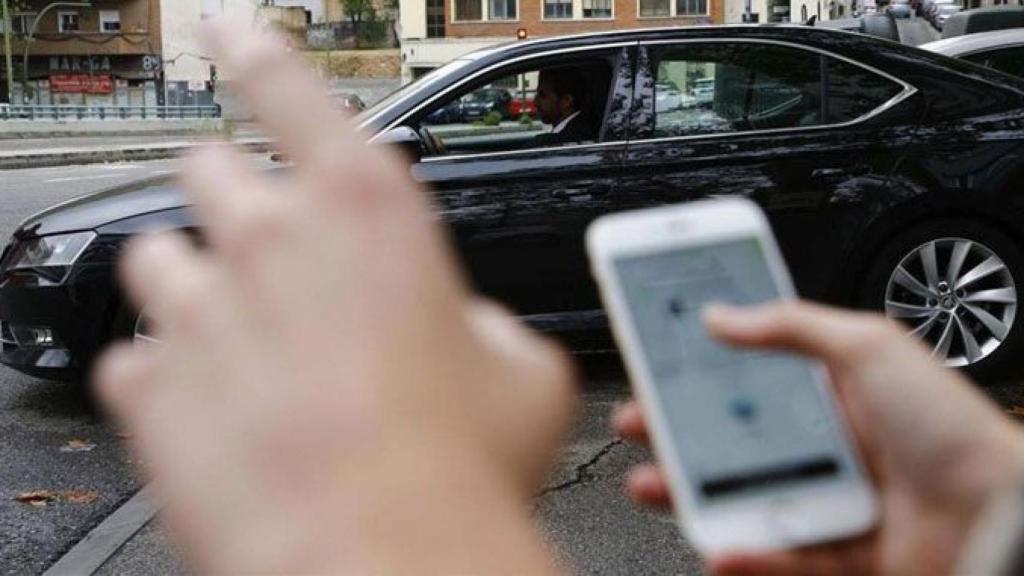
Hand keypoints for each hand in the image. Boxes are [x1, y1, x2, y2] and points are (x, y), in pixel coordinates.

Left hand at [94, 19, 573, 573]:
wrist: (376, 556)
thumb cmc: (454, 465)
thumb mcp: (523, 375)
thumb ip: (487, 325)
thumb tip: (471, 331)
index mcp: (367, 211)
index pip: (291, 87)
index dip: (257, 48)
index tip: (227, 25)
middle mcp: (272, 240)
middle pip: (210, 172)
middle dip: (232, 200)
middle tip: (266, 254)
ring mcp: (200, 309)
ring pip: (158, 255)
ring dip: (193, 284)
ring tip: (239, 341)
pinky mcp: (151, 384)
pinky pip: (135, 358)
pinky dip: (169, 375)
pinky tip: (219, 412)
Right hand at [613, 301, 1023, 575]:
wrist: (1003, 511)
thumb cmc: (949, 425)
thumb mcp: (867, 345)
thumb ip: (789, 326)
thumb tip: (725, 314)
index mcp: (834, 391)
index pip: (751, 376)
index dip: (702, 370)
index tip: (659, 365)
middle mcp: (830, 444)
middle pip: (736, 439)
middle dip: (679, 432)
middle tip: (641, 424)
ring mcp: (833, 499)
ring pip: (746, 499)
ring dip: (695, 495)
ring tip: (654, 487)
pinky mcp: (842, 552)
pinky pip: (782, 556)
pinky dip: (747, 555)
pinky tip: (719, 544)